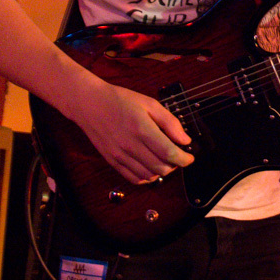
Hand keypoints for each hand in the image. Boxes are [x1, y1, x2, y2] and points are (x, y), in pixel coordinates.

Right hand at [73, 81, 194, 182]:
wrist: (89, 103)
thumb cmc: (120, 100)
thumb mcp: (150, 103)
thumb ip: (170, 122)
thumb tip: (185, 140)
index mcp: (142, 129)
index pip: (169, 153)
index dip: (184, 159)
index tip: (190, 157)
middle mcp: (130, 145)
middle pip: (161, 168)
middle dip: (175, 166)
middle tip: (178, 157)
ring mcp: (119, 155)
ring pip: (149, 176)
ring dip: (162, 172)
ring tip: (165, 161)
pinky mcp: (112, 161)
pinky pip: (133, 179)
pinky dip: (146, 178)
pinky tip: (150, 168)